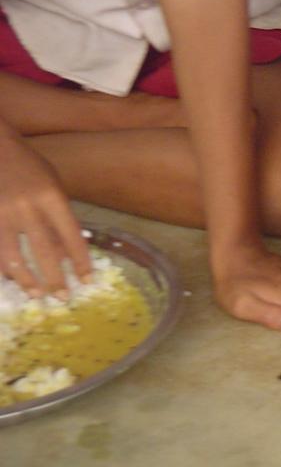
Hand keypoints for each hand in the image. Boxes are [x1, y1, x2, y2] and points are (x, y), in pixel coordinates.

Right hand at [0, 139, 90, 296]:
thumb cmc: (29, 168)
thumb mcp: (52, 186)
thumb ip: (59, 218)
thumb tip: (65, 255)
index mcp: (51, 197)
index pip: (72, 236)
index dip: (80, 261)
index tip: (86, 280)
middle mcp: (27, 207)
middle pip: (44, 251)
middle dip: (54, 278)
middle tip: (62, 298)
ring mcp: (2, 214)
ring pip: (14, 257)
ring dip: (26, 280)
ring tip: (36, 294)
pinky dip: (4, 267)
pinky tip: (12, 278)